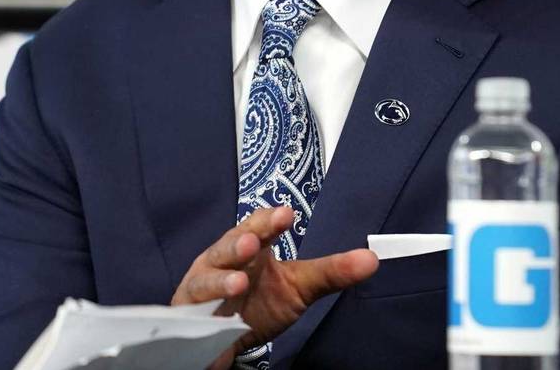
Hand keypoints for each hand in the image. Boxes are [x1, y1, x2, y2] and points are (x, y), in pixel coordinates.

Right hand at [170, 207, 378, 367]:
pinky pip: (190, 313)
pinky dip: (199, 314)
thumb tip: (372, 259)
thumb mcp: (298, 288)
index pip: (257, 226)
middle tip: (254, 242)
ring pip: (206, 280)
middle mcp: (221, 262)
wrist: (221, 343)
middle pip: (226, 246)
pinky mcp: (187, 317)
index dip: (268, 220)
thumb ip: (331, 272)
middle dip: (238, 243)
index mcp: (248, 248)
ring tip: (238, 282)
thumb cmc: (257, 305)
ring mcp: (201, 289)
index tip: (286, 215)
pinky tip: (210, 317)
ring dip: (220, 281)